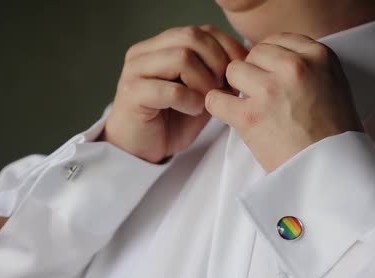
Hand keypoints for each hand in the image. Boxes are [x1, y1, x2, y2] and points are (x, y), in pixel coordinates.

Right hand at [103, 25, 247, 162]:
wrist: (139, 151)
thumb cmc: (169, 122)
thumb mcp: (200, 93)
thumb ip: (215, 73)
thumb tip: (242, 61)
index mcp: (160, 46)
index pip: (201, 31)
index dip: (227, 48)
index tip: (239, 71)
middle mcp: (144, 52)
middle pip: (191, 36)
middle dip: (216, 62)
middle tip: (221, 87)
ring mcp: (135, 71)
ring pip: (181, 57)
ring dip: (204, 82)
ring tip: (206, 101)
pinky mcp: (132, 93)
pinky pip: (172, 90)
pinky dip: (191, 101)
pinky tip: (193, 111)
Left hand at [205, 32, 362, 171]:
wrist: (332, 171)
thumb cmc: (334, 134)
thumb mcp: (334, 85)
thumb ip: (308, 66)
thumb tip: (274, 58)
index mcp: (319, 56)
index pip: (277, 40)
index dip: (269, 59)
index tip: (269, 74)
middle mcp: (294, 68)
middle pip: (253, 54)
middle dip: (254, 73)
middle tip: (262, 96)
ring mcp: (270, 90)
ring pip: (233, 71)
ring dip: (237, 88)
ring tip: (251, 107)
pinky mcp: (250, 116)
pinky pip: (216, 99)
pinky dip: (218, 107)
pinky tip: (229, 114)